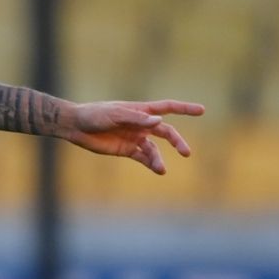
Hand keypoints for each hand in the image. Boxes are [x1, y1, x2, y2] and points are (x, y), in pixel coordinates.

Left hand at [62, 99, 203, 173]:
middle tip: (186, 152)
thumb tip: (159, 121)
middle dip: (177, 141)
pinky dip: (151, 163)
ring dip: (159, 158)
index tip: (202, 110)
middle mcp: (141, 124)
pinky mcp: (126, 149)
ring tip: (162, 168)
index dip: (184, 109)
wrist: (76, 126)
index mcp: (141, 111)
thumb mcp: (115, 114)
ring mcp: (135, 137)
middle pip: (166, 132)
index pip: (167, 108)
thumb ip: (136, 118)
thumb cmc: (95, 115)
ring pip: (154, 148)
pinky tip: (159, 170)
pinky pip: (143, 157)